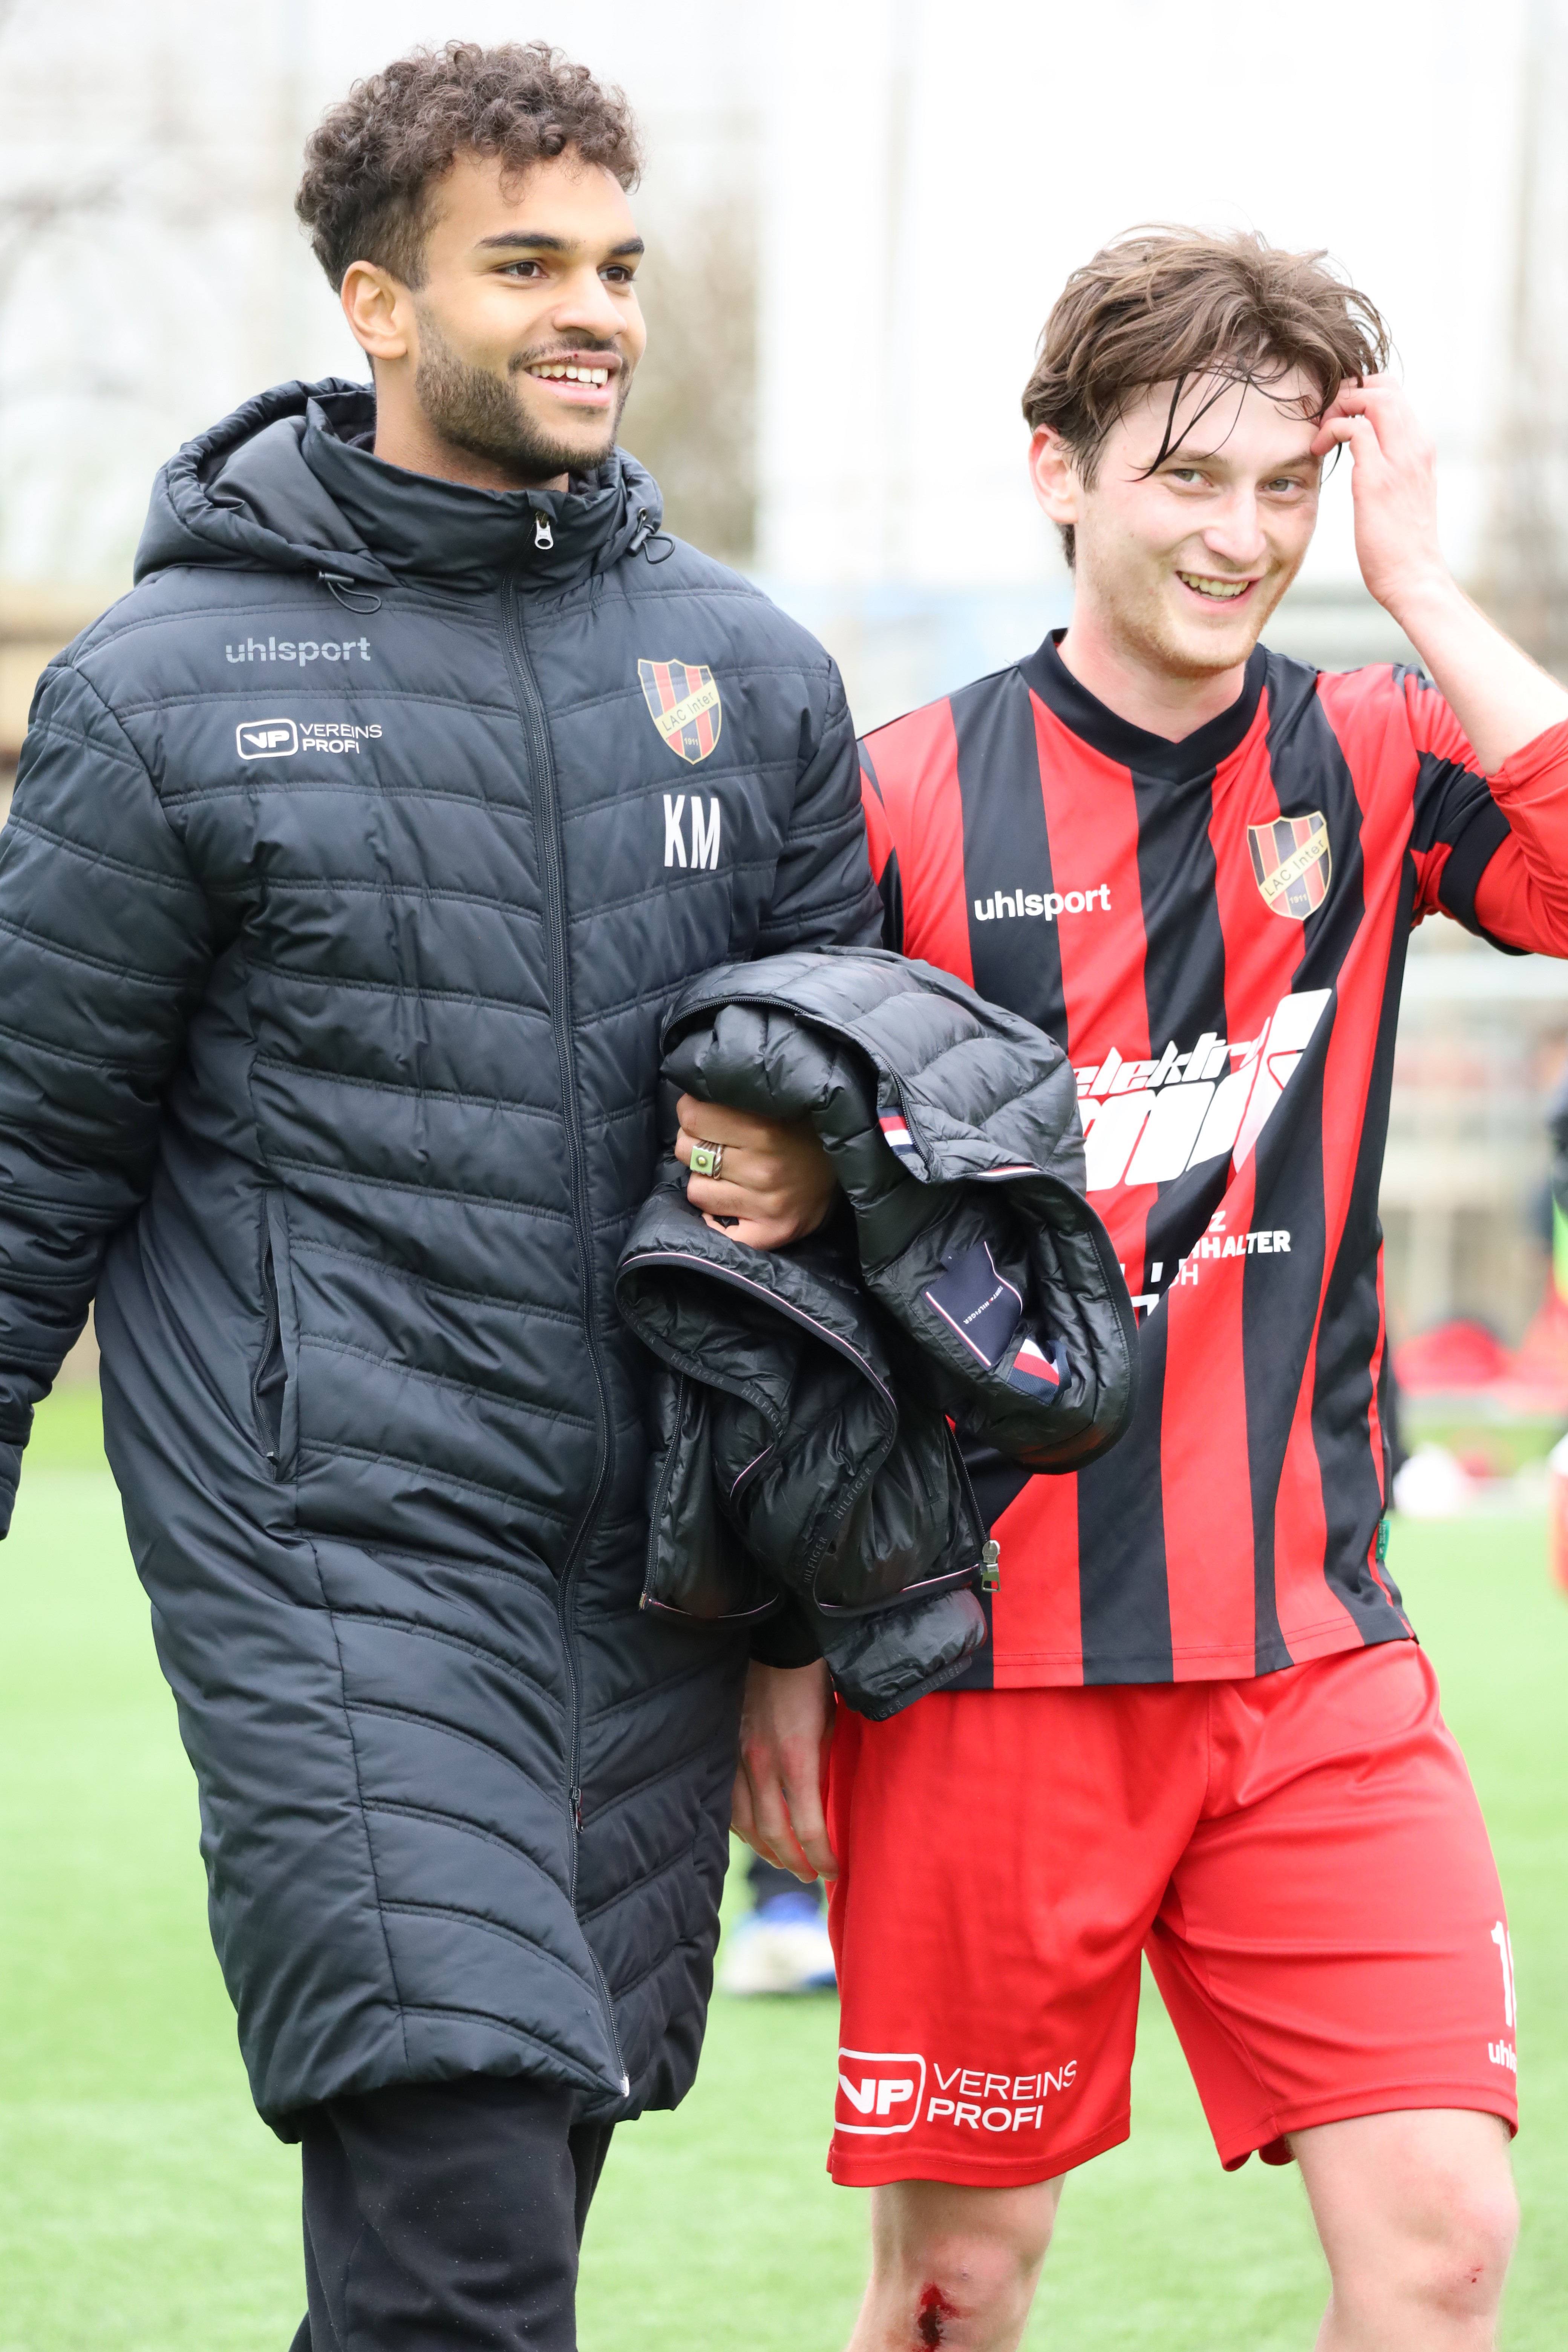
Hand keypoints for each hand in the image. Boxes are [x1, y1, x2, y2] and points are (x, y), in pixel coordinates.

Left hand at [674, 1093, 837, 1249]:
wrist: (854, 1164)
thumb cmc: (807, 1127)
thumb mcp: (779, 1100)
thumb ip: (739, 1094)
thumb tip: (691, 1089)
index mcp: (766, 1130)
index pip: (691, 1116)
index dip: (693, 1109)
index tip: (705, 1111)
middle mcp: (765, 1170)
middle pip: (687, 1150)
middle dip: (697, 1142)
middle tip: (718, 1140)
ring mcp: (767, 1205)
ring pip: (696, 1189)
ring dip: (706, 1178)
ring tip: (731, 1170)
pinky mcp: (770, 1234)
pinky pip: (713, 1225)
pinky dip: (715, 1214)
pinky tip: (730, 1200)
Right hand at [731, 1658, 837, 1881]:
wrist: (776, 1641)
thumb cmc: (812, 1681)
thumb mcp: (831, 1725)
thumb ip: (824, 1766)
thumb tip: (824, 1803)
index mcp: (796, 1758)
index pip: (808, 1827)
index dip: (822, 1855)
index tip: (834, 1870)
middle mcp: (762, 1764)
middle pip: (773, 1833)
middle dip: (794, 1861)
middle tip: (811, 1875)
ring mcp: (737, 1756)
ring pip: (744, 1821)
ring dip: (765, 1848)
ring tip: (784, 1860)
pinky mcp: (724, 1748)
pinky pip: (727, 1799)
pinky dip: (740, 1823)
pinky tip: (753, 1831)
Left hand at [1310, 376, 1447, 619]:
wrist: (1414, 577)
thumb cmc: (1402, 545)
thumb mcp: (1404, 495)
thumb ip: (1393, 468)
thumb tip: (1370, 456)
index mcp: (1420, 450)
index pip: (1396, 395)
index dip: (1362, 393)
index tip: (1338, 415)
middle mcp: (1415, 447)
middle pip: (1385, 386)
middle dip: (1348, 391)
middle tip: (1325, 418)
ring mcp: (1399, 460)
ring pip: (1373, 398)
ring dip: (1338, 406)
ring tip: (1321, 432)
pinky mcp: (1377, 479)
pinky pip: (1354, 429)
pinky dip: (1331, 429)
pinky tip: (1318, 449)